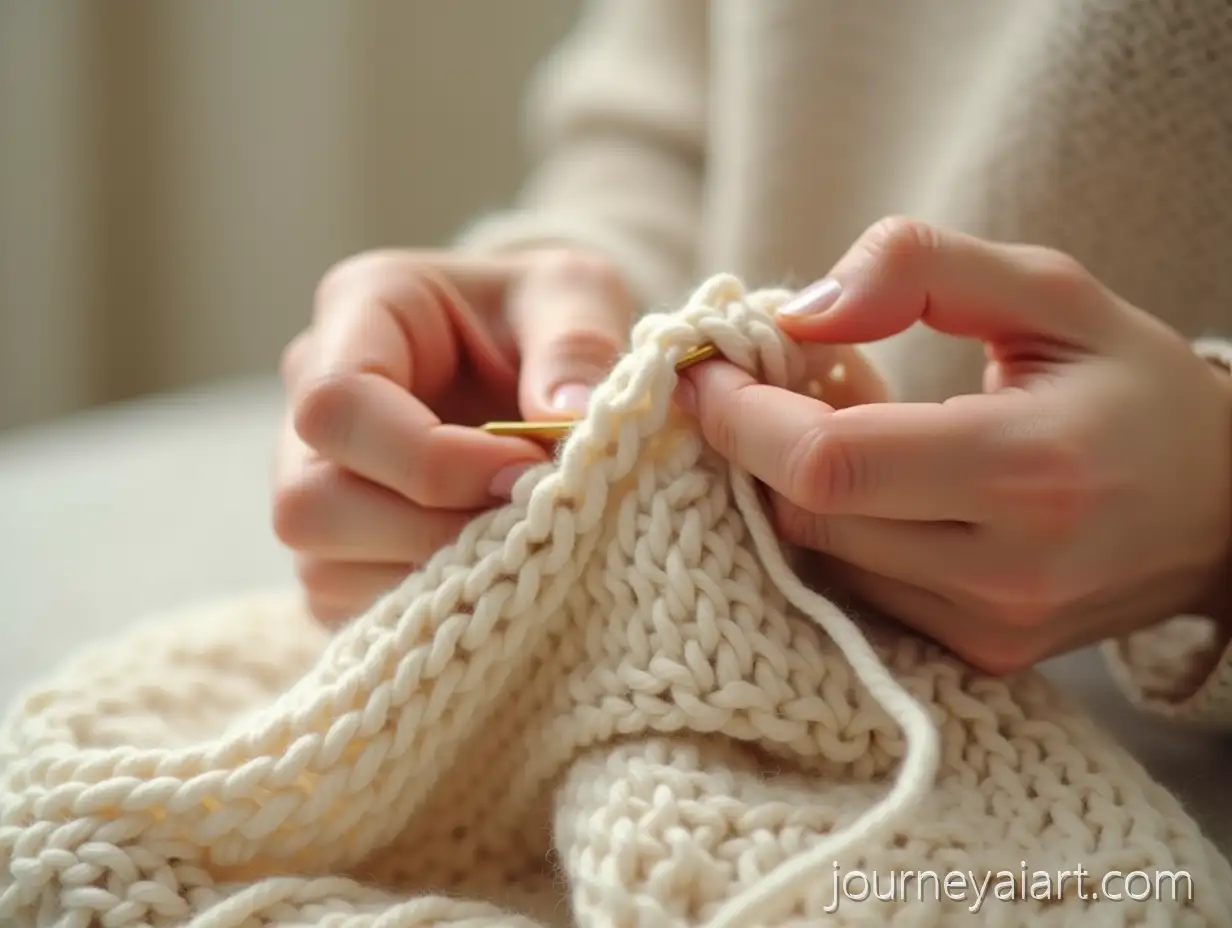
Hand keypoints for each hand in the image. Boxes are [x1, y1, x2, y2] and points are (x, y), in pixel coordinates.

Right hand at [273, 247, 634, 622]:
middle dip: (428, 530)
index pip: (339, 403)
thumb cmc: (548, 315)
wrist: (537, 356)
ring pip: (322, 566)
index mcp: (359, 310)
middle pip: (309, 502)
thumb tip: (570, 417)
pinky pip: (347, 608)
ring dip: (433, 576)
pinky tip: (498, 575)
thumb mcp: (576, 294)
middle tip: (528, 520)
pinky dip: (430, 608)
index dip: (430, 459)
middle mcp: (309, 400)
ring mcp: (312, 480)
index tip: (527, 471)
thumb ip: (577, 343)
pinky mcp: (337, 549)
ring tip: (521, 548)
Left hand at [678, 218, 1231, 673]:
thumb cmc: (1132, 385)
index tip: (706, 370)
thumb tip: (802, 311)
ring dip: (797, 489)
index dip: (744, 417)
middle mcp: (1009, 569)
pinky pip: (859, 589)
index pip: (831, 463)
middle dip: (760, 447)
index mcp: (1031, 467)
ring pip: (821, 559)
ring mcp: (992, 627)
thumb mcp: (1049, 290)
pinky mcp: (981, 653)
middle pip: (808, 516)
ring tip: (836, 428)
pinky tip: (874, 486)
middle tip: (764, 384)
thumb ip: (920, 270)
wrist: (1223, 507)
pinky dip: (840, 531)